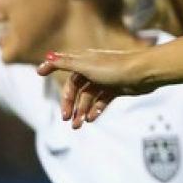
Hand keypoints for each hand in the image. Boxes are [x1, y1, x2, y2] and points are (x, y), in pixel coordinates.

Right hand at [37, 49, 154, 128]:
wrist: (143, 73)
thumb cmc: (115, 68)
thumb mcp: (86, 66)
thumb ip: (66, 63)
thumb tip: (47, 57)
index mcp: (85, 60)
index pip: (64, 65)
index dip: (51, 68)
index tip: (39, 73)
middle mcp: (93, 68)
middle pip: (76, 87)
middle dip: (70, 103)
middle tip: (66, 118)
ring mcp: (105, 79)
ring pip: (88, 97)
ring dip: (82, 110)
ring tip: (78, 125)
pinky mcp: (116, 88)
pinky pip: (101, 101)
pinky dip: (95, 110)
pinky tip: (91, 119)